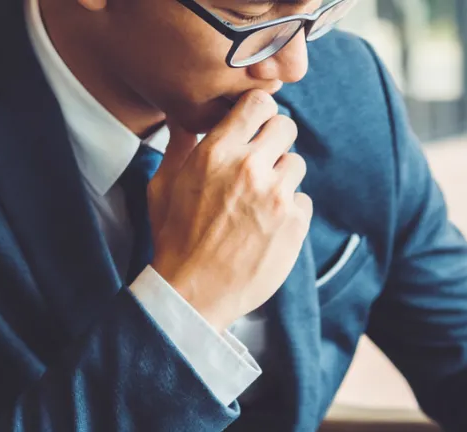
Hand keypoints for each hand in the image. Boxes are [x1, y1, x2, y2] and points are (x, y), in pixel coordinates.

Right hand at [148, 90, 311, 331]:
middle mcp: (250, 168)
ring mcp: (277, 196)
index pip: (259, 103)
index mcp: (217, 152)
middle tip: (262, 161)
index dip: (259, 112)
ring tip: (260, 201)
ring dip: (282, 178)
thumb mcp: (163, 186)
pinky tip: (268, 226)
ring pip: (296, 164)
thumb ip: (179, 146)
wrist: (194, 292)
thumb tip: (183, 117)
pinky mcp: (295, 223)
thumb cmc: (174, 239)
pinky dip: (290, 210)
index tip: (255, 125)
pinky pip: (304, 200)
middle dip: (275, 141)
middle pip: (287, 126)